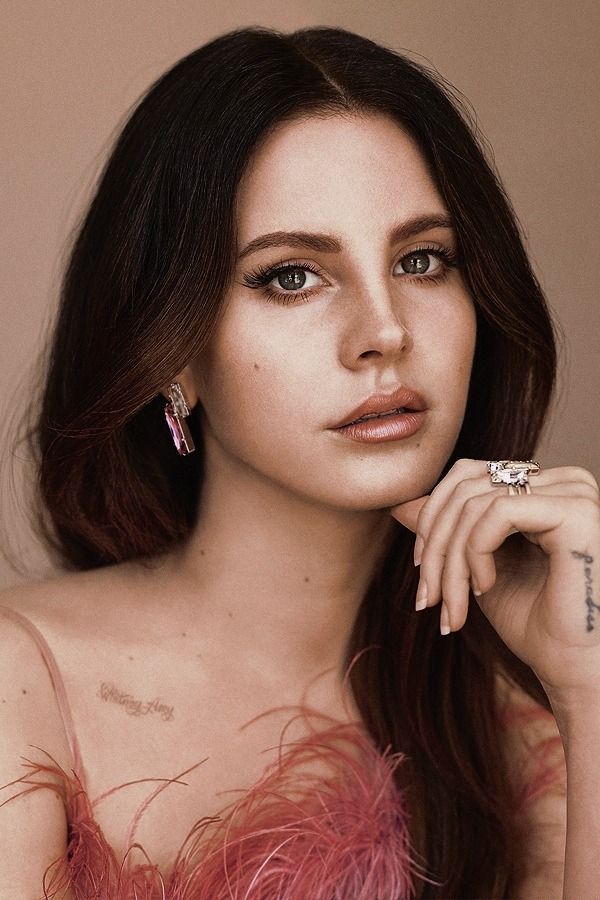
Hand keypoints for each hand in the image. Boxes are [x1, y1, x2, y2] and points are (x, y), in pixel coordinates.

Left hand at [390, 458, 599, 702]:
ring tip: (453, 605)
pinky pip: (498, 511)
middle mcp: (565, 481)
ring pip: (475, 502)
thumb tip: (401, 503)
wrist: (571, 668)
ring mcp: (574, 492)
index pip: (467, 475)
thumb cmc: (534, 622)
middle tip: (427, 599)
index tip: (423, 572)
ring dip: (451, 561)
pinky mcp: (575, 511)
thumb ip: (448, 530)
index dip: (432, 520)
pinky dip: (476, 552)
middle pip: (466, 486)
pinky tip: (485, 588)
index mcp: (546, 487)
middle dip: (435, 546)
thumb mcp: (476, 566)